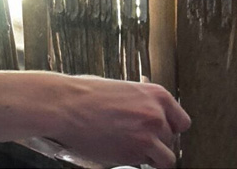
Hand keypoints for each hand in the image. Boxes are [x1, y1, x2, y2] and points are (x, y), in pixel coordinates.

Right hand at [48, 76, 190, 168]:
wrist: (67, 105)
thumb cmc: (87, 93)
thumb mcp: (121, 88)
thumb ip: (139, 100)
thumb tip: (146, 108)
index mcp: (155, 94)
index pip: (181, 121)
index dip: (170, 126)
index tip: (160, 129)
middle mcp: (156, 114)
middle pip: (171, 139)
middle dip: (155, 140)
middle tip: (135, 135)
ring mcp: (147, 136)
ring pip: (166, 158)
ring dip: (151, 155)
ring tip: (131, 146)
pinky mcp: (134, 154)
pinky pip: (147, 165)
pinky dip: (137, 161)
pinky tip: (121, 149)